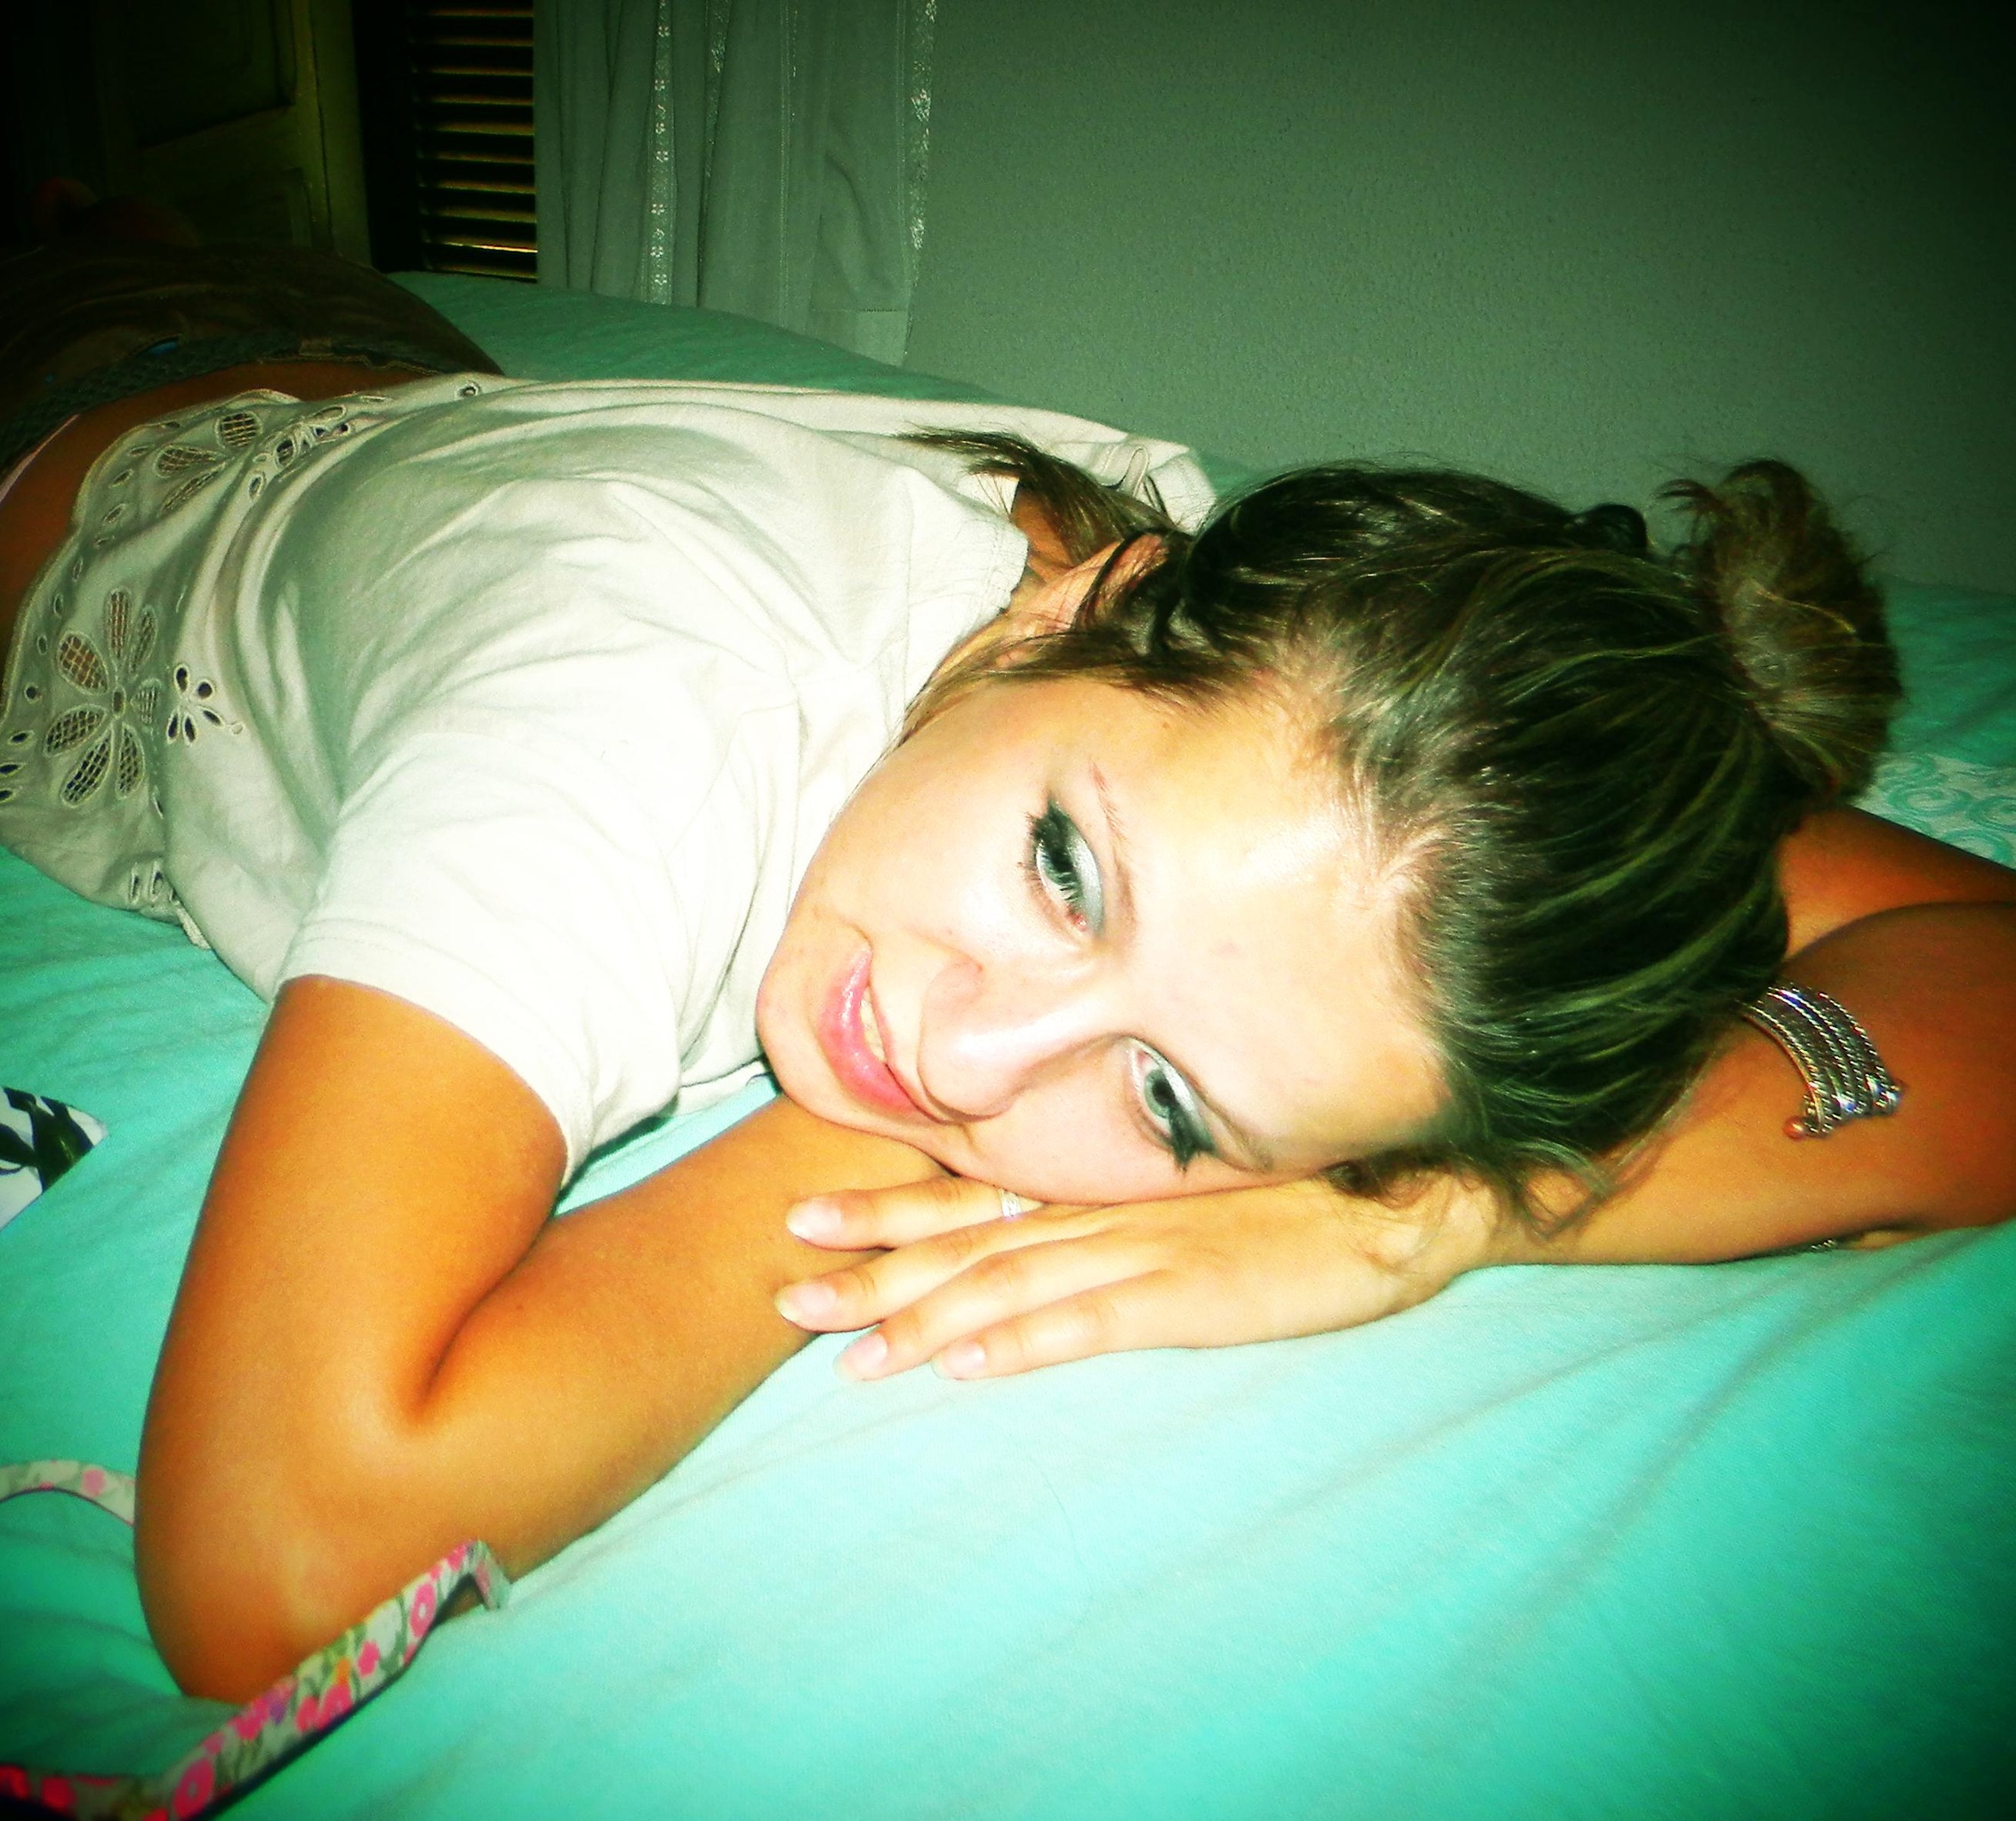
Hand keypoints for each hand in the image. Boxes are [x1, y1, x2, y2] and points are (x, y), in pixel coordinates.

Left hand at [772, 1173, 1497, 1380]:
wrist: (1389, 1200)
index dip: (885, 1210)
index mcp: (1093, 1187)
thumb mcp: (1179, 1191)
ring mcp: (1139, 1251)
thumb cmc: (1285, 1197)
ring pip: (1008, 1283)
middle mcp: (1099, 1211)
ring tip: (847, 1353)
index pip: (968, 1196)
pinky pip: (1091, 1323)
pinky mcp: (1186, 1296)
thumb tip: (1025, 1231)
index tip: (804, 1218)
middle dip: (873, 1268)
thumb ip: (1104, 1210)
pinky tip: (967, 1365)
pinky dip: (1025, 1344)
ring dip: (923, 1317)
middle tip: (787, 1289)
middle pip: (965, 1240)